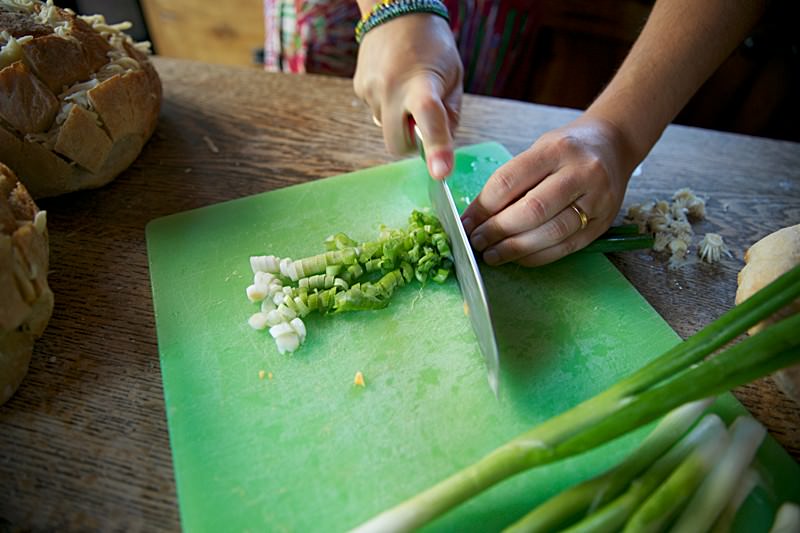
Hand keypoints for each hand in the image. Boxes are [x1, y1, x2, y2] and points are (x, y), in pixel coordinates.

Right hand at [353, 14, 462, 178]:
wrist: (396, 10)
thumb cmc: (433, 45)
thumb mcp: (454, 77)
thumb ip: (449, 115)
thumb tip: (438, 149)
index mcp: (421, 83)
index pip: (428, 119)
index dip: (436, 147)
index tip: (441, 173)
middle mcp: (391, 87)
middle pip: (398, 144)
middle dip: (412, 143)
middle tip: (423, 120)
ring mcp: (370, 89)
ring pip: (386, 130)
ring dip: (399, 122)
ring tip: (408, 89)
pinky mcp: (359, 88)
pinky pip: (376, 114)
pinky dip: (389, 109)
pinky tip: (394, 83)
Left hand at [460, 116, 636, 266]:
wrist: (613, 146)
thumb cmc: (565, 150)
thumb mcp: (536, 152)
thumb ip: (508, 182)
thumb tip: (474, 217)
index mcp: (556, 149)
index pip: (509, 181)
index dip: (482, 207)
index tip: (465, 223)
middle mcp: (580, 173)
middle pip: (531, 210)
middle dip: (497, 231)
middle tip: (476, 242)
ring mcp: (596, 200)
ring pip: (550, 232)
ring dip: (515, 248)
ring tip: (492, 254)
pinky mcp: (602, 225)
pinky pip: (565, 247)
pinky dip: (537, 256)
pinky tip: (518, 257)